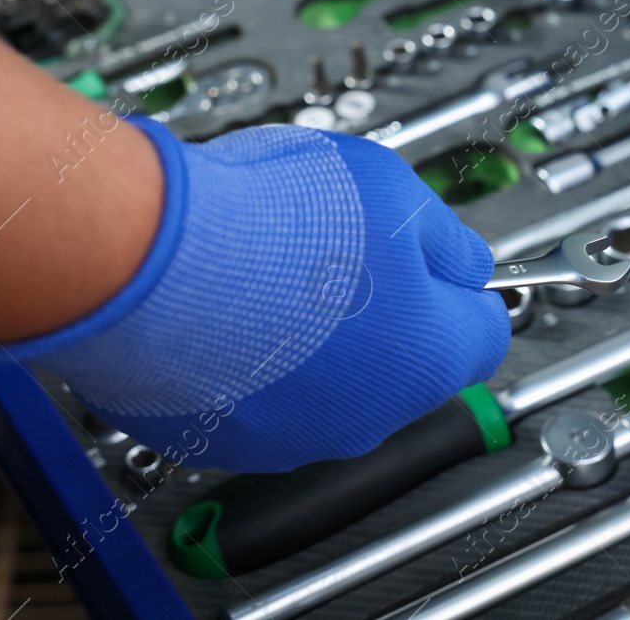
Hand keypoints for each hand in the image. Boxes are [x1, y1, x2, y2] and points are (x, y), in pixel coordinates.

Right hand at [0, 119, 509, 472]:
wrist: (148, 261)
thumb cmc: (267, 225)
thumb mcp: (393, 189)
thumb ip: (444, 235)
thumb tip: (464, 259)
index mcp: (428, 357)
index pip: (482, 334)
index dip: (457, 286)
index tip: (435, 261)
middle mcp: (366, 418)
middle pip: (398, 363)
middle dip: (378, 310)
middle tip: (336, 250)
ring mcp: (289, 437)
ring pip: (321, 385)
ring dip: (306, 338)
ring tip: (265, 271)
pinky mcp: (218, 440)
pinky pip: (249, 397)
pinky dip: (242, 360)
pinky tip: (219, 306)